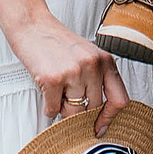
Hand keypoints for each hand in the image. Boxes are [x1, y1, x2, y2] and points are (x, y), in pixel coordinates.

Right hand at [6, 13, 130, 135]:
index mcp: (105, 60)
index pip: (120, 99)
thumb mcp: (88, 55)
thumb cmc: (58, 43)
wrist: (32, 25)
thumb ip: (98, 78)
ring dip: (63, 109)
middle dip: (79, 111)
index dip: (110, 118)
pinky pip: (53, 109)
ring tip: (57, 92)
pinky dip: (48, 107)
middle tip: (67, 98)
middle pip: (93, 109)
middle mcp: (93, 66)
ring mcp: (74, 72)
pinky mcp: (53, 78)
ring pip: (74, 112)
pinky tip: (46, 92)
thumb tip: (100, 114)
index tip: (100, 127)